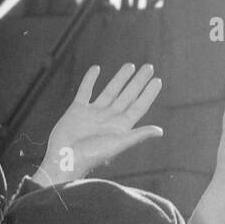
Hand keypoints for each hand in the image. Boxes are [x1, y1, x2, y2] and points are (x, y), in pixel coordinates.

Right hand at [35, 63, 163, 186]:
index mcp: (120, 126)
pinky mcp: (77, 109)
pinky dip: (90, 79)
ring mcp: (93, 113)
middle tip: (149, 67)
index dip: (148, 94)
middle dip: (138, 81)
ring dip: (120, 78)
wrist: (65, 157)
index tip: (158, 80)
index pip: (138, 106)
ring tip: (130, 65)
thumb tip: (160, 131)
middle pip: (127, 96)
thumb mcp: (118, 144)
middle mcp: (109, 118)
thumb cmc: (92, 155)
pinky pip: (85, 90)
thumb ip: (138, 135)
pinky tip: (96, 68)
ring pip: (110, 91)